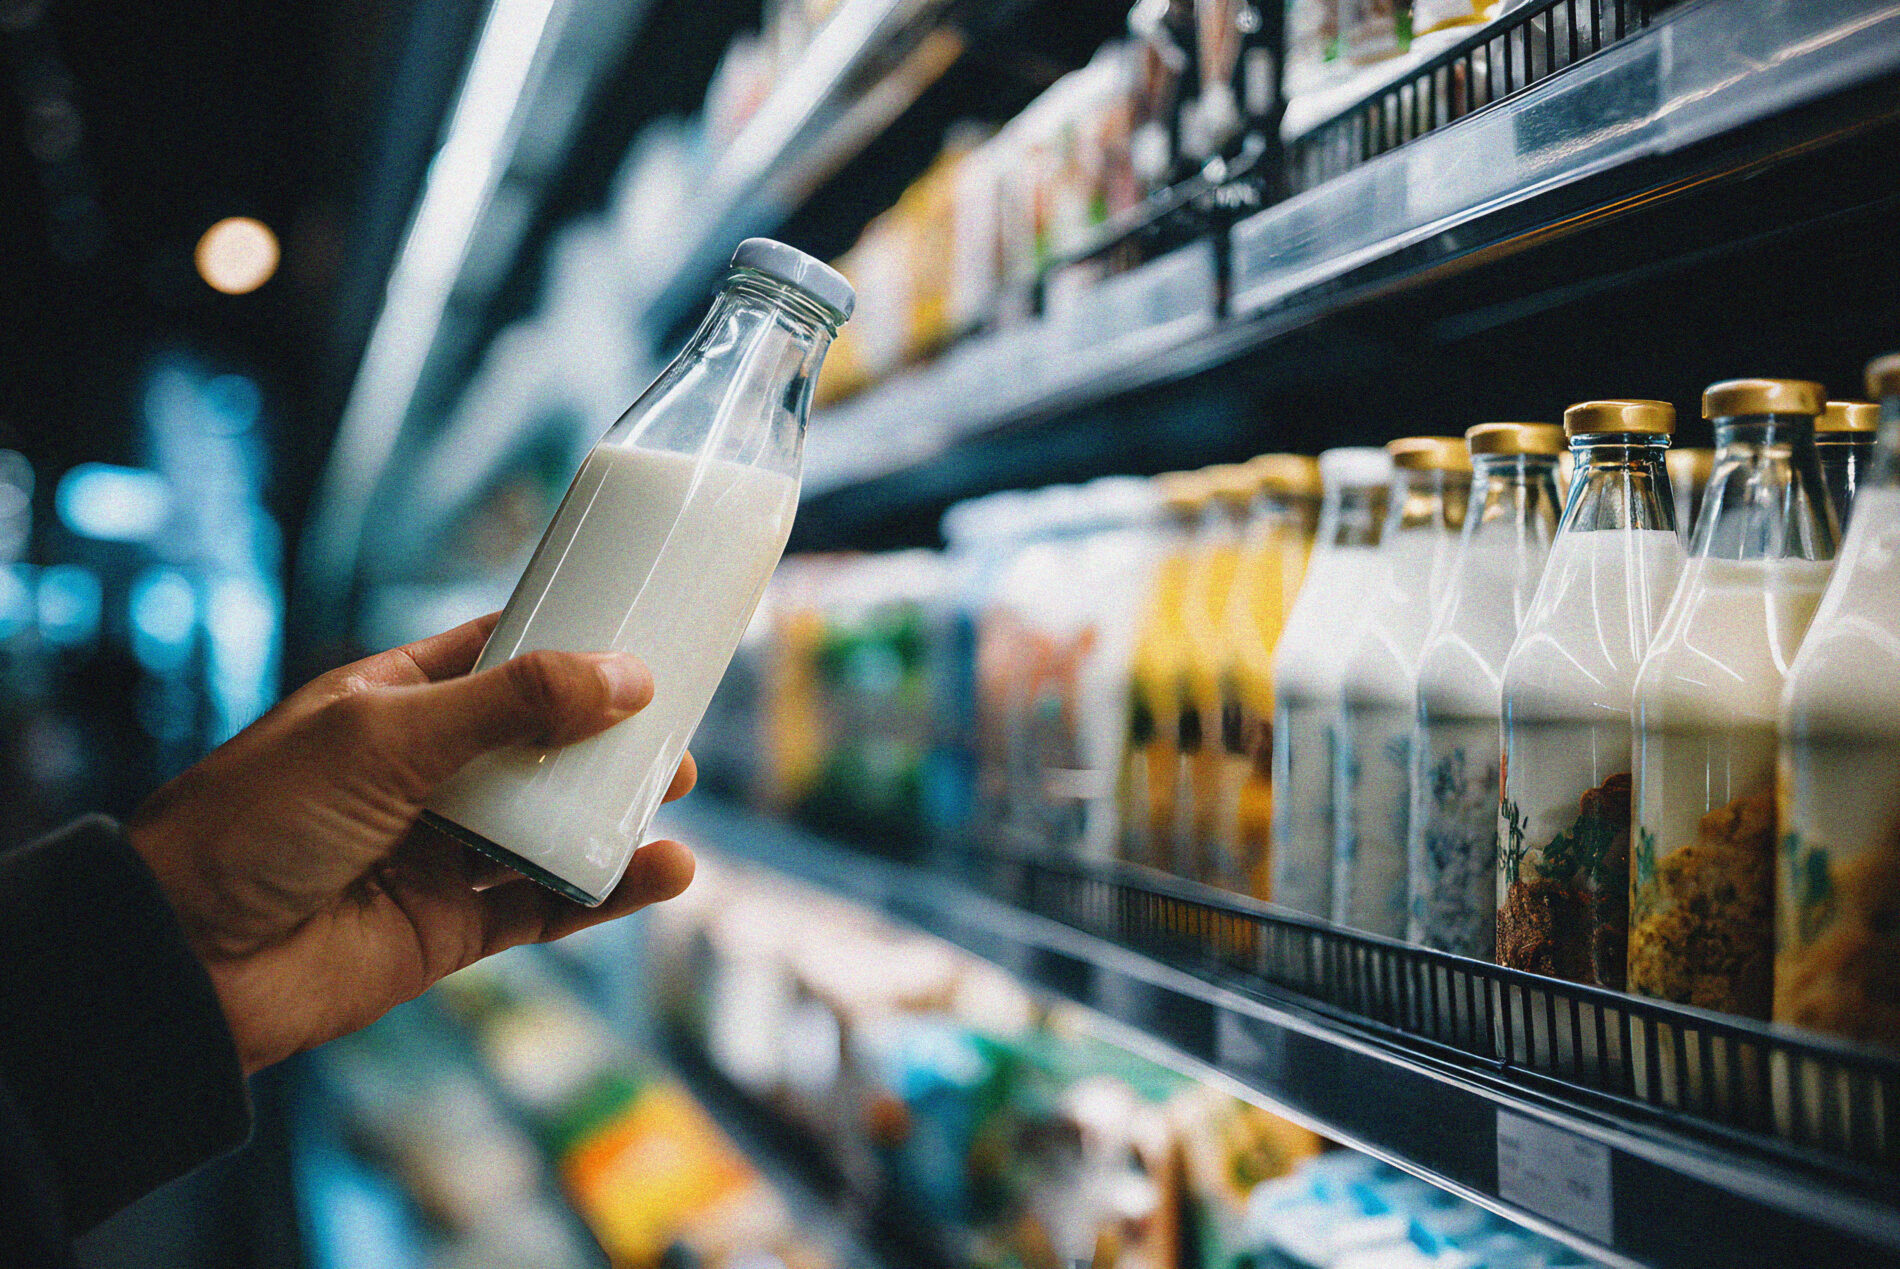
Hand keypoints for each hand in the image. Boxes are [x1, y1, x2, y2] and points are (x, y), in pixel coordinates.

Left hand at [128, 613, 696, 1075]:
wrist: (187, 961)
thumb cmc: (259, 821)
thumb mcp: (387, 735)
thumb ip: (510, 705)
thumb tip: (626, 677)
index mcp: (394, 703)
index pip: (496, 655)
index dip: (567, 643)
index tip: (642, 631)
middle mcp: (422, 773)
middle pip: (540, 741)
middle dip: (610, 733)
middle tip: (676, 725)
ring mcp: (440, 850)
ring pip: (553, 823)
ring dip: (617, 808)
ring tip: (678, 791)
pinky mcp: (453, 926)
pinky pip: (550, 904)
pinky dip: (609, 890)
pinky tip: (662, 869)